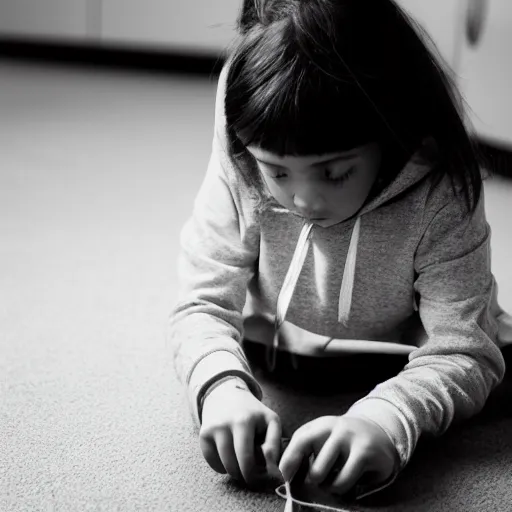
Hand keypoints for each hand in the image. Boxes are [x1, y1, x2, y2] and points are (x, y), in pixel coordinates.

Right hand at [199, 378, 282, 486]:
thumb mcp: (270, 421)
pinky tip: (230, 458)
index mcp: (245, 420)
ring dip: (235, 472)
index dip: (256, 475)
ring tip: (243, 466)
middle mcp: (226, 423)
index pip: (248, 459)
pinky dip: (222, 467)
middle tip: (251, 477)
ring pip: (224, 466)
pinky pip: (212, 463)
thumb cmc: (253, 413)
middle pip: (235, 465)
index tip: (262, 477)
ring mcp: (213, 429)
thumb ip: (274, 444)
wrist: (226, 394)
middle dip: (245, 477)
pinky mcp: (203, 434)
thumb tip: (272, 470)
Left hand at [279, 416, 397, 496]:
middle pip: (314, 467)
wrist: (379, 433)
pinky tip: (348, 481)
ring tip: (333, 482)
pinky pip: (344, 480)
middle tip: (319, 481)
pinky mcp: (365, 453)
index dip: (289, 462)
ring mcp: (351, 440)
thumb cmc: (343, 441)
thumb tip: (284, 473)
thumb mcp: (323, 438)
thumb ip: (305, 450)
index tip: (284, 477)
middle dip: (314, 481)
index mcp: (320, 426)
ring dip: (328, 487)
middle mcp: (335, 429)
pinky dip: (342, 488)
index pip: (299, 442)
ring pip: (327, 476)